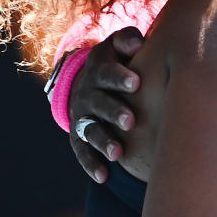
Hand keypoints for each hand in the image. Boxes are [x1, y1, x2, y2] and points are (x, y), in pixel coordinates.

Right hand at [69, 27, 143, 182]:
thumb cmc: (117, 62)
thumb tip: (138, 43)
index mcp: (99, 70)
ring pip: (90, 130)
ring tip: (118, 154)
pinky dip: (91, 164)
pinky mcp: (78, 138)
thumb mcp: (117, 46)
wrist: (86, 81)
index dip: (120, 77)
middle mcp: (88, 94)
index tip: (136, 82)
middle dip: (114, 112)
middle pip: (100, 104)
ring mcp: (82, 117)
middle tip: (131, 121)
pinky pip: (82, 152)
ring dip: (103, 142)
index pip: (108, 72)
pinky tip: (104, 176)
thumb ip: (127, 40)